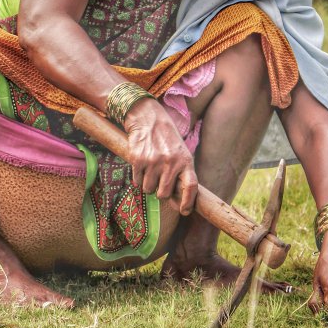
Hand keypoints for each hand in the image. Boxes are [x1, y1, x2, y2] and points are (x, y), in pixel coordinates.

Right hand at [124, 98, 198, 215]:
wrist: (148, 117)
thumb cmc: (167, 138)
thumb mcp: (181, 152)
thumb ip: (181, 173)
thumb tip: (179, 201)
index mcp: (185, 160)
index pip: (191, 186)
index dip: (188, 202)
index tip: (184, 211)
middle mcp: (171, 162)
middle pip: (164, 194)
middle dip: (160, 192)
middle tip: (159, 182)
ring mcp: (154, 161)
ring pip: (148, 190)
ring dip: (148, 184)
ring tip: (150, 169)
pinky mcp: (138, 159)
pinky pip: (136, 182)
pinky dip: (138, 177)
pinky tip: (141, 165)